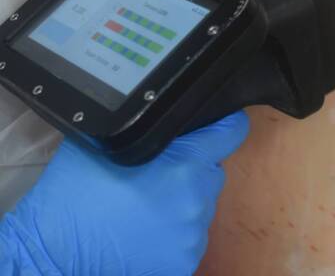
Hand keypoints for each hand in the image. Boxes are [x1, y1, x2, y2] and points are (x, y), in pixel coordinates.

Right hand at [0, 111, 248, 274]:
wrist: (54, 250)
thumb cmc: (76, 190)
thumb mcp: (111, 141)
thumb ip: (154, 129)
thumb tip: (175, 121)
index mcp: (185, 161)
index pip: (231, 132)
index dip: (224, 126)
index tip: (218, 126)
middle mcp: (197, 196)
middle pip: (212, 171)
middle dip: (193, 169)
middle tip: (158, 176)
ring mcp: (193, 233)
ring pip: (202, 206)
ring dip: (183, 203)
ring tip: (146, 207)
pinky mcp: (185, 261)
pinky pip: (191, 237)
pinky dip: (175, 234)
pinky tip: (145, 232)